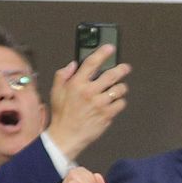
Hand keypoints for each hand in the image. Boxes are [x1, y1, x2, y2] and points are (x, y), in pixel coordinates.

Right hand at [46, 46, 130, 160]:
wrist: (67, 135)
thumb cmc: (62, 114)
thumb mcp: (56, 91)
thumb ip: (63, 75)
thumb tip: (73, 64)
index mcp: (76, 83)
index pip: (91, 63)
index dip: (102, 53)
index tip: (110, 47)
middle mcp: (89, 92)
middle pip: (111, 75)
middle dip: (121, 69)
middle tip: (125, 67)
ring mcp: (100, 104)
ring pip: (119, 89)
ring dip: (121, 87)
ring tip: (119, 88)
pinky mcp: (107, 114)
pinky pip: (121, 104)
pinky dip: (120, 102)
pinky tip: (115, 102)